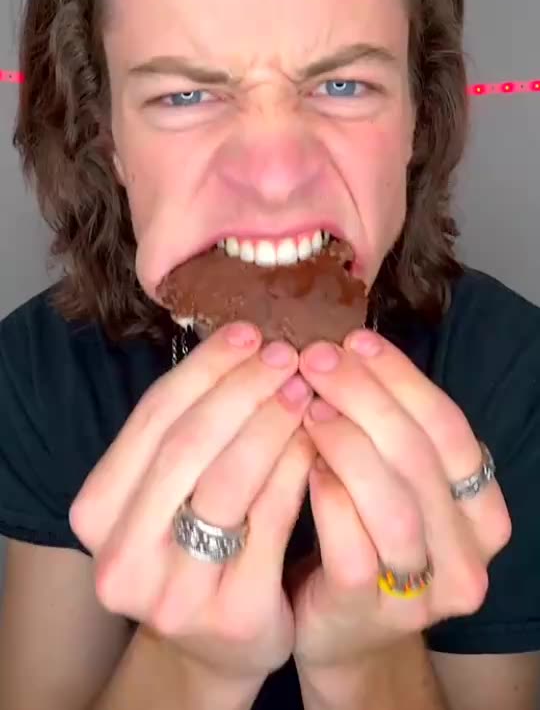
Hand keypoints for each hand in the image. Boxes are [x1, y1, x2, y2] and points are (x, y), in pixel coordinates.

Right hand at [69, 323, 316, 683]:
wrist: (219, 641)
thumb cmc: (195, 542)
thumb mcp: (167, 490)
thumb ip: (184, 429)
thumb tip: (240, 340)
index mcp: (95, 513)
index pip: (152, 418)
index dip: (205, 368)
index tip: (249, 333)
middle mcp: (122, 559)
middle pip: (187, 446)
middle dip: (241, 389)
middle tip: (285, 355)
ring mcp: (175, 594)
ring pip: (228, 482)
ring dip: (271, 423)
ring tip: (303, 388)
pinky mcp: (234, 615)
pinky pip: (271, 521)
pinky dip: (295, 469)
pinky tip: (315, 438)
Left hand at [287, 328, 510, 672]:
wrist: (341, 630)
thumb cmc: (365, 534)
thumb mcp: (394, 482)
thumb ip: (388, 429)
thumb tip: (349, 348)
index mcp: (483, 511)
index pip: (451, 428)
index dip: (401, 378)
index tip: (355, 341)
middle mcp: (468, 555)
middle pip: (421, 458)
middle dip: (365, 398)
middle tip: (317, 361)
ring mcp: (421, 592)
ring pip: (394, 505)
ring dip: (347, 443)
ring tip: (308, 406)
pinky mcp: (369, 612)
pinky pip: (353, 548)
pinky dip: (329, 498)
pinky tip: (305, 464)